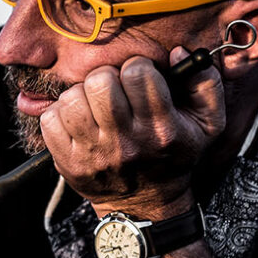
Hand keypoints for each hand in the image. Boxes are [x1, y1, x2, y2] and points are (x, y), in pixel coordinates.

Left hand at [39, 47, 225, 217]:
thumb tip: (178, 52)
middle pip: (99, 82)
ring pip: (71, 99)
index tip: (139, 79)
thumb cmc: (174, 155)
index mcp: (161, 129)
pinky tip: (77, 121)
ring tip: (93, 106)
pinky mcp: (69, 163)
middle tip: (112, 90)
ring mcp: (94, 154)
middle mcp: (126, 143)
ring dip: (80, 95)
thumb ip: (205, 83)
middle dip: (105, 77)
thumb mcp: (208, 124)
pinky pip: (49, 120)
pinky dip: (59, 114)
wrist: (145, 205)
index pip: (138, 74)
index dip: (137, 68)